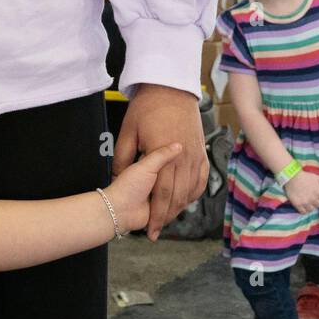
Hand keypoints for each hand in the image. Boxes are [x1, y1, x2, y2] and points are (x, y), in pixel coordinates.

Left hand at [112, 84, 207, 239]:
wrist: (170, 87)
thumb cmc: (146, 108)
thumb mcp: (127, 131)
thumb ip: (123, 157)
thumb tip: (117, 177)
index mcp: (165, 156)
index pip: (164, 196)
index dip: (158, 216)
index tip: (152, 230)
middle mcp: (184, 158)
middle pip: (179, 197)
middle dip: (169, 217)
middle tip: (158, 230)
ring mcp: (196, 154)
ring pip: (192, 190)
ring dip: (182, 206)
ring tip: (169, 218)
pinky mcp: (201, 150)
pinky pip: (202, 178)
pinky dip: (196, 191)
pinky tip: (187, 199)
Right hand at [283, 167, 318, 213]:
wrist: (292, 177)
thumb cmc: (305, 176)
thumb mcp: (316, 177)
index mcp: (318, 193)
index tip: (317, 195)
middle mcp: (313, 199)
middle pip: (318, 205)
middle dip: (316, 202)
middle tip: (312, 198)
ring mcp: (305, 203)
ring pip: (311, 209)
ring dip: (310, 206)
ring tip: (307, 203)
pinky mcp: (298, 205)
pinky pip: (303, 212)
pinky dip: (304, 210)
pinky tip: (302, 206)